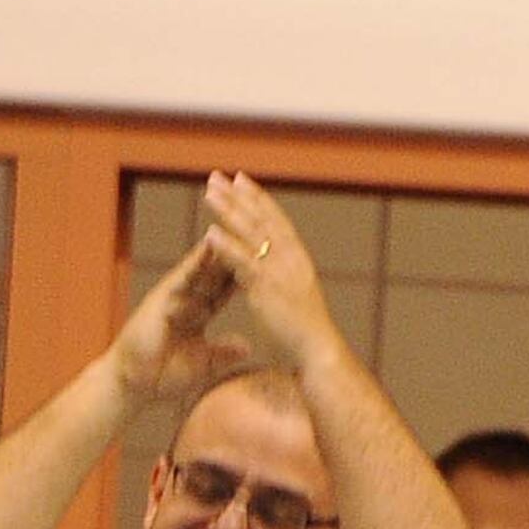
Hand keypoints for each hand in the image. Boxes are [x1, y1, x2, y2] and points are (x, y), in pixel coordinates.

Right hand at [104, 234, 249, 408]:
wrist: (132, 384)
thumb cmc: (163, 376)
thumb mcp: (203, 364)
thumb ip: (223, 352)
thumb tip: (248, 347)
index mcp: (198, 312)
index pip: (226, 287)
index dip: (246, 273)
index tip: (268, 260)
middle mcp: (188, 298)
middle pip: (218, 270)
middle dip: (236, 251)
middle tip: (258, 230)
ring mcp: (175, 294)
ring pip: (204, 265)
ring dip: (221, 245)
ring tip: (239, 223)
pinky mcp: (163, 296)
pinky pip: (185, 273)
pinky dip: (198, 258)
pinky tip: (212, 241)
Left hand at [198, 171, 339, 371]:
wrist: (319, 351)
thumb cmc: (307, 334)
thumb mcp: (296, 299)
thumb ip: (281, 282)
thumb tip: (265, 277)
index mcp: (299, 260)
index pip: (277, 221)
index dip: (258, 199)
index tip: (242, 180)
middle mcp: (291, 259)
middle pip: (262, 219)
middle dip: (239, 196)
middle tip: (218, 176)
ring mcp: (280, 272)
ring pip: (251, 234)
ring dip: (229, 211)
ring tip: (209, 192)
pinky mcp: (267, 289)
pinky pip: (243, 262)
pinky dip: (226, 246)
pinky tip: (209, 232)